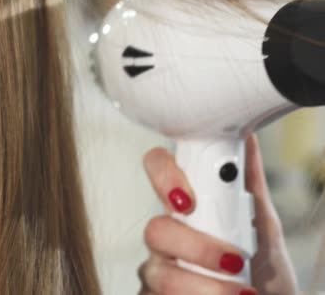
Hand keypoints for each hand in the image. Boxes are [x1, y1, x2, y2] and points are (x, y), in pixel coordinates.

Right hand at [137, 135, 297, 294]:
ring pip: (157, 272)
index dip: (164, 178)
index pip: (157, 171)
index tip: (189, 199)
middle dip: (195, 247)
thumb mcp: (262, 226)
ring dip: (202, 285)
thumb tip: (244, 138)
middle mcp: (166, 236)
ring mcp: (158, 270)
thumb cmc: (262, 270)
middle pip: (154, 228)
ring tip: (239, 292)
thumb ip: (248, 184)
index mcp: (187, 206)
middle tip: (232, 260)